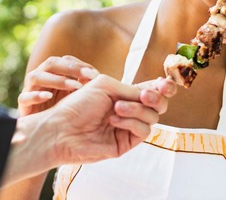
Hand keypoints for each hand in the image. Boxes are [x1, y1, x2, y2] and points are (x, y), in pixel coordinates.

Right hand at [17, 55, 98, 115]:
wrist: (43, 133)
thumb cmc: (63, 111)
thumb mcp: (76, 98)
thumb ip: (86, 87)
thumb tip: (102, 79)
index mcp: (54, 72)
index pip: (66, 61)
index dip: (80, 65)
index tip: (95, 75)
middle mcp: (41, 76)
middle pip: (52, 63)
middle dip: (71, 68)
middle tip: (88, 76)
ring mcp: (30, 89)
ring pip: (37, 76)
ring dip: (56, 80)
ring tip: (74, 86)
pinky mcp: (23, 104)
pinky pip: (25, 97)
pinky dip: (36, 95)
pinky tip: (48, 97)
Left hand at [49, 74, 175, 164]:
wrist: (62, 128)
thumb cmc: (78, 104)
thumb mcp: (105, 86)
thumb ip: (131, 89)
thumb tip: (153, 92)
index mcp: (124, 95)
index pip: (152, 90)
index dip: (163, 87)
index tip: (163, 82)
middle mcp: (129, 111)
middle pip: (159, 105)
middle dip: (157, 97)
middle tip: (146, 94)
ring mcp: (128, 128)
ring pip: (152, 117)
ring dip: (137, 109)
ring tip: (116, 108)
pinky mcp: (125, 143)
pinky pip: (143, 131)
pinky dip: (131, 122)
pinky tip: (114, 120)